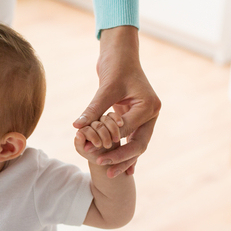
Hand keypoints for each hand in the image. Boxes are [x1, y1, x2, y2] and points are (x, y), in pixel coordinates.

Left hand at [72, 26, 159, 177]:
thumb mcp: (105, 88)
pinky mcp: (138, 119)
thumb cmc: (116, 67)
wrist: (122, 56)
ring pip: (137, 145)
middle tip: (106, 171)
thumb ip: (94, 108)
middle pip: (139, 144)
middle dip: (122, 158)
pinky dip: (126, 152)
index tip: (94, 153)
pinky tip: (122, 169)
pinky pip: (133, 139)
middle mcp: (152, 113)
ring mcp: (147, 118)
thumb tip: (78, 126)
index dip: (110, 142)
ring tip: (110, 175)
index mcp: (149, 106)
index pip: (127, 130)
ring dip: (125, 160)